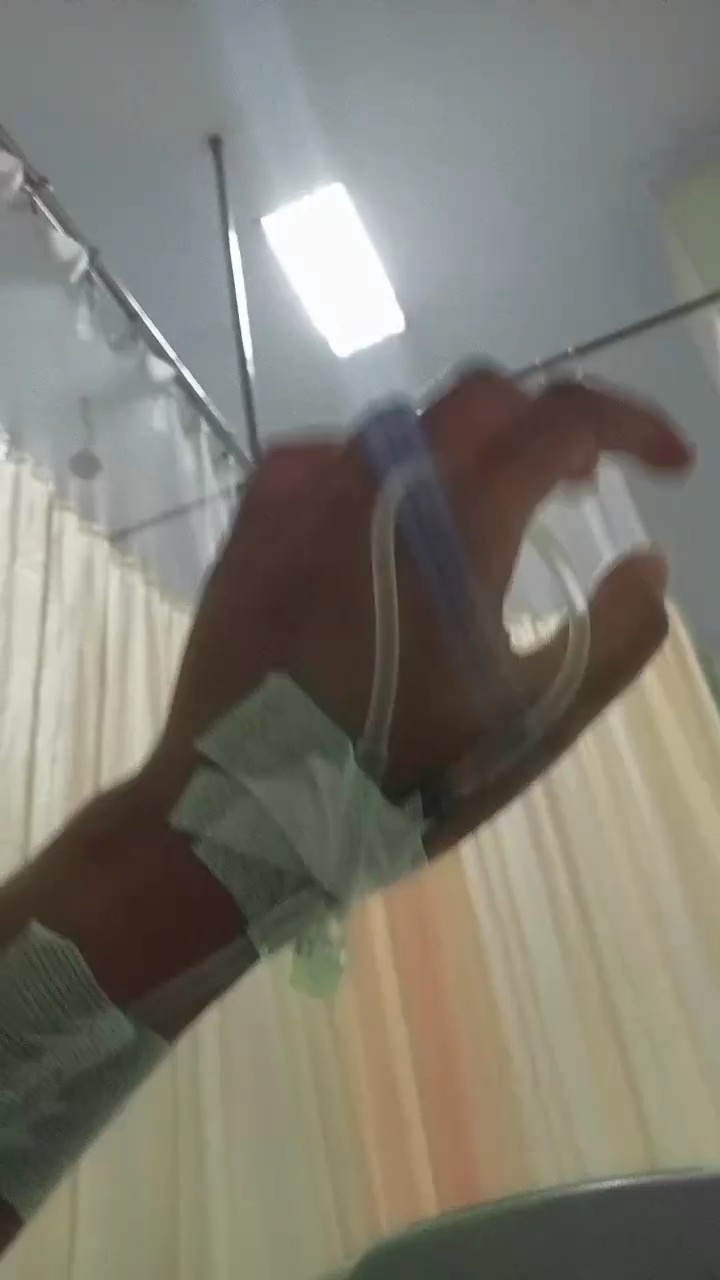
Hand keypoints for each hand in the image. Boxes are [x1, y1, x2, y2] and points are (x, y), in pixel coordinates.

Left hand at [161, 368, 692, 831]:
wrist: (245, 809)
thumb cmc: (398, 775)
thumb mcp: (532, 724)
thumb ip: (615, 638)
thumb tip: (648, 562)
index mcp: (459, 522)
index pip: (564, 417)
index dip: (633, 423)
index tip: (667, 464)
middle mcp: (380, 479)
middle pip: (486, 397)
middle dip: (550, 423)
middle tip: (577, 484)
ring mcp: (308, 491)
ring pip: (405, 424)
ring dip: (467, 450)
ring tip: (483, 514)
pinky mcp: (257, 518)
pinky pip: (330, 457)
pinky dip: (382, 473)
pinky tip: (383, 527)